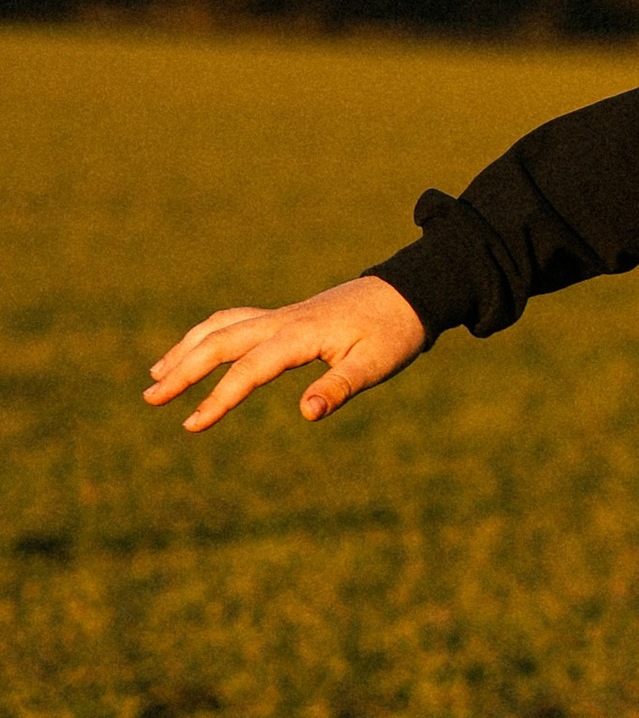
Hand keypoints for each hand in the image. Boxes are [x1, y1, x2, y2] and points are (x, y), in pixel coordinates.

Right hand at [145, 274, 427, 433]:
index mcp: (299, 336)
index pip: (247, 370)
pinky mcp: (288, 316)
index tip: (191, 424)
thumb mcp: (375, 365)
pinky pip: (237, 321)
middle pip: (219, 341)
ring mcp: (282, 315)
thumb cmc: (395, 332)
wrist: (410, 292)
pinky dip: (210, 334)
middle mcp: (282, 321)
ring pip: (221, 326)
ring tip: (158, 373)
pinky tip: (200, 349)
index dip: (217, 399)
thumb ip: (338, 388)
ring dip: (187, 348)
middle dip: (182, 369)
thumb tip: (305, 412)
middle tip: (150, 397)